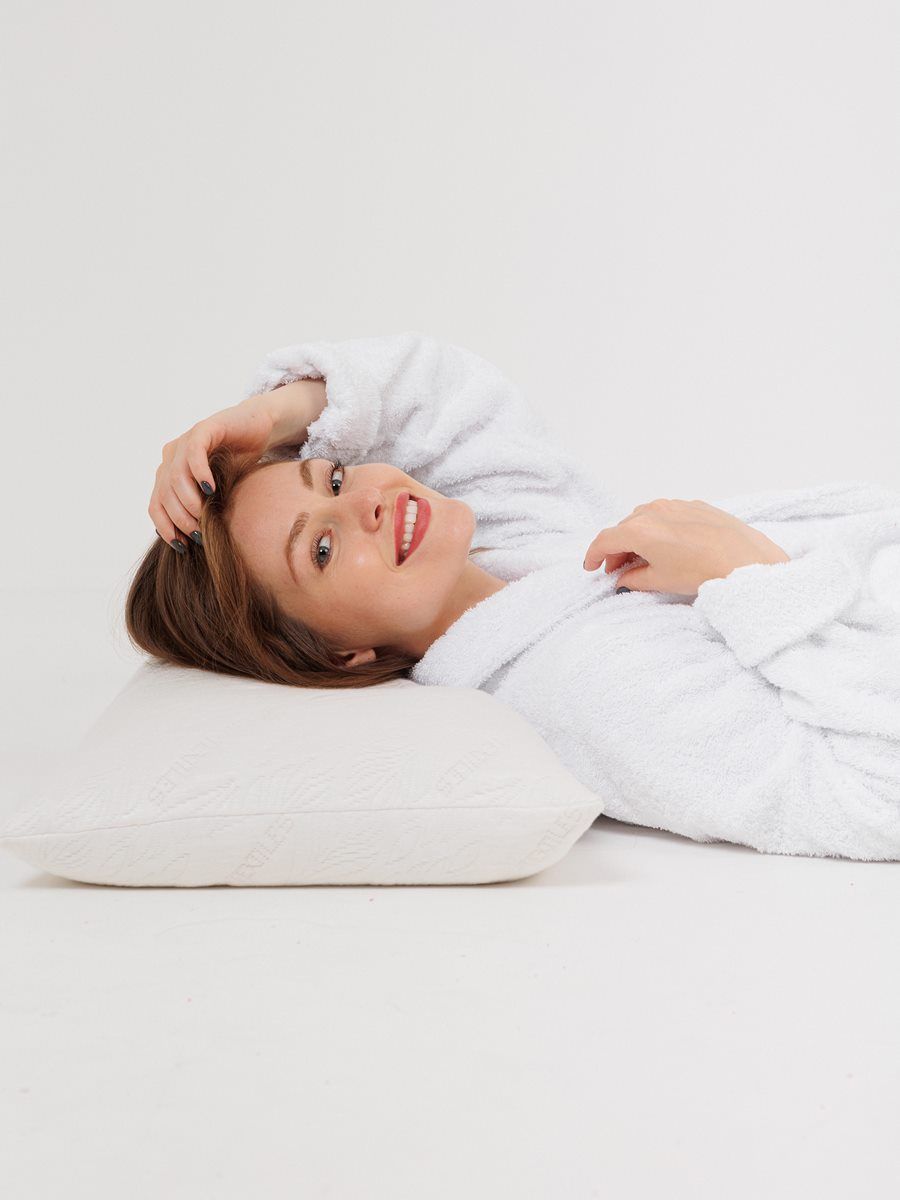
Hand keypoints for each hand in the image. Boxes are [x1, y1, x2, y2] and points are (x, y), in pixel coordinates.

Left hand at [148, 394, 277, 549]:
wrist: (259, 429)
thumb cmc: (239, 464)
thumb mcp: (217, 493)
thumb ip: (200, 509)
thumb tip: (189, 541)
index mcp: (168, 473)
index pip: (155, 505)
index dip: (165, 528)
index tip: (182, 546)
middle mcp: (171, 456)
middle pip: (164, 494)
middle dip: (180, 519)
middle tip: (199, 535)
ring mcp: (186, 441)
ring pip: (175, 478)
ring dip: (189, 503)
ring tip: (205, 517)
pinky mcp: (204, 429)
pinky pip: (194, 454)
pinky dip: (200, 474)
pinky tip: (212, 489)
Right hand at [582, 498, 790, 594]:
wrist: (748, 562)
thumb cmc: (705, 571)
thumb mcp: (661, 581)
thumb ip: (634, 578)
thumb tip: (624, 578)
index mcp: (640, 529)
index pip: (606, 539)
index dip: (594, 554)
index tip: (591, 567)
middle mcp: (655, 510)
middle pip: (624, 528)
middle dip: (617, 548)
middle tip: (617, 569)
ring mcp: (677, 505)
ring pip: (645, 518)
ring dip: (638, 537)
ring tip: (643, 559)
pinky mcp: (697, 506)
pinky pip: (668, 515)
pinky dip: (659, 529)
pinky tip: (668, 547)